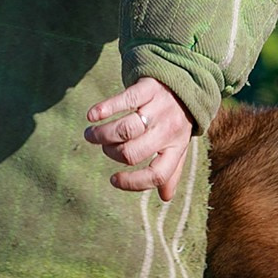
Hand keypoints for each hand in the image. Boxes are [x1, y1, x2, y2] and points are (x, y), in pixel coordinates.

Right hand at [85, 77, 197, 200]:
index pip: (157, 174)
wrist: (186, 80)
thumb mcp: (179, 144)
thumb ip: (172, 170)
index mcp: (176, 148)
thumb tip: (165, 198)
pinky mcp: (148, 87)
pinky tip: (92, 115)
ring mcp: (158, 108)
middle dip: (111, 153)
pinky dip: (104, 109)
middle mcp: (169, 130)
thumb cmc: (177, 119)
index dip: (133, 183)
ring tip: (91, 135)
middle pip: (133, 152)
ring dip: (102, 135)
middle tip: (104, 148)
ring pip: (125, 129)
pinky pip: (125, 100)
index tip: (114, 180)